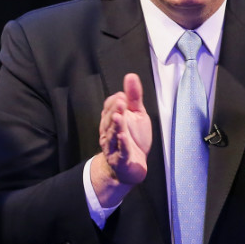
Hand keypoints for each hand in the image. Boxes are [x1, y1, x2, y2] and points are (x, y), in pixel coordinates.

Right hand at [93, 73, 151, 205]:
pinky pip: (121, 151)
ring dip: (116, 126)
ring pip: (112, 135)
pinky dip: (122, 144)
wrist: (131, 167)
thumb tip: (131, 75)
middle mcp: (108, 132)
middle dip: (114, 111)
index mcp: (110, 120)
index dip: (115, 102)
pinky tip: (123, 136)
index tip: (123, 96)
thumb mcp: (136, 115)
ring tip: (119, 116)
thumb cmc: (133, 139)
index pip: (109, 107)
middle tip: (121, 101)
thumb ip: (133, 97)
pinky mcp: (121, 160)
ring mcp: (113, 147)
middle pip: (109, 120)